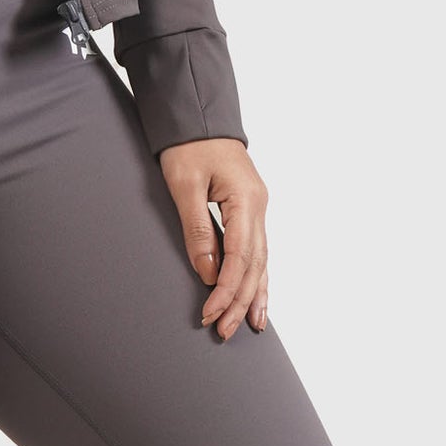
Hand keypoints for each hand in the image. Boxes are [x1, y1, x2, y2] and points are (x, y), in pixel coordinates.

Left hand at [157, 137, 268, 338]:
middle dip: (240, 300)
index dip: (227, 289)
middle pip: (255, 264)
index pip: (241, 257)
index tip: (210, 312)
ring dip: (252, 293)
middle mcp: (258, 206)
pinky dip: (256, 275)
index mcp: (246, 199)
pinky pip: (257, 249)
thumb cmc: (188, 144)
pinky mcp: (249, 207)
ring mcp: (257, 207)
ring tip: (248, 325)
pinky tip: (256, 295)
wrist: (196, 114)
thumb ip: (198, 229)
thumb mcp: (185, 184)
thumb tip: (209, 273)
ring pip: (261, 260)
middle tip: (224, 330)